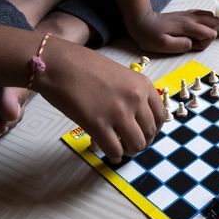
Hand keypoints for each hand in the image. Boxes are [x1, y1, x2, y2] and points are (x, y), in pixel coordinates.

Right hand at [34, 39, 164, 162]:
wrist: (58, 63)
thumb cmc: (82, 65)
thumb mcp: (119, 74)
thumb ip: (132, 93)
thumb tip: (136, 118)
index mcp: (142, 85)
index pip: (161, 116)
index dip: (153, 129)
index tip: (144, 133)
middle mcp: (135, 99)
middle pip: (150, 133)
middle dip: (142, 142)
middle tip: (131, 144)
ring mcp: (118, 112)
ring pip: (136, 145)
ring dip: (130, 151)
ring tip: (121, 149)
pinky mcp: (98, 125)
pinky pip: (114, 150)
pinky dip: (114, 155)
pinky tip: (109, 153)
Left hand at [127, 10, 218, 52]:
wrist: (141, 21)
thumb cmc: (150, 35)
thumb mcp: (163, 45)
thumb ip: (180, 45)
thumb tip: (192, 44)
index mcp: (187, 26)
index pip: (210, 33)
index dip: (205, 43)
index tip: (192, 46)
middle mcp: (190, 18)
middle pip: (215, 23)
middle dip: (210, 34)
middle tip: (195, 41)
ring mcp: (188, 15)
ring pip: (211, 17)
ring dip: (208, 28)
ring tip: (195, 36)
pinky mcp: (185, 14)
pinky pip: (203, 14)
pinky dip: (203, 23)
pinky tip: (193, 30)